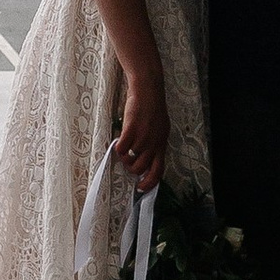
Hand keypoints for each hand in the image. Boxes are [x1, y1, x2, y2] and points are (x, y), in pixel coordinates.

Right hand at [113, 57, 167, 189]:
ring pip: (130, 159)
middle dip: (131, 169)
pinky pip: (122, 148)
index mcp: (161, 145)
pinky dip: (118, 148)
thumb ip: (155, 144)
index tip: (141, 189)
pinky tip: (117, 143)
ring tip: (122, 150)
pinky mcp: (132, 129)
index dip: (149, 183)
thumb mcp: (160, 129)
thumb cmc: (153, 108)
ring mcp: (143, 137)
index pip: (158, 171)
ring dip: (123, 158)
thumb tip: (147, 158)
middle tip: (127, 161)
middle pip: (140, 168)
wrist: (148, 90)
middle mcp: (153, 144)